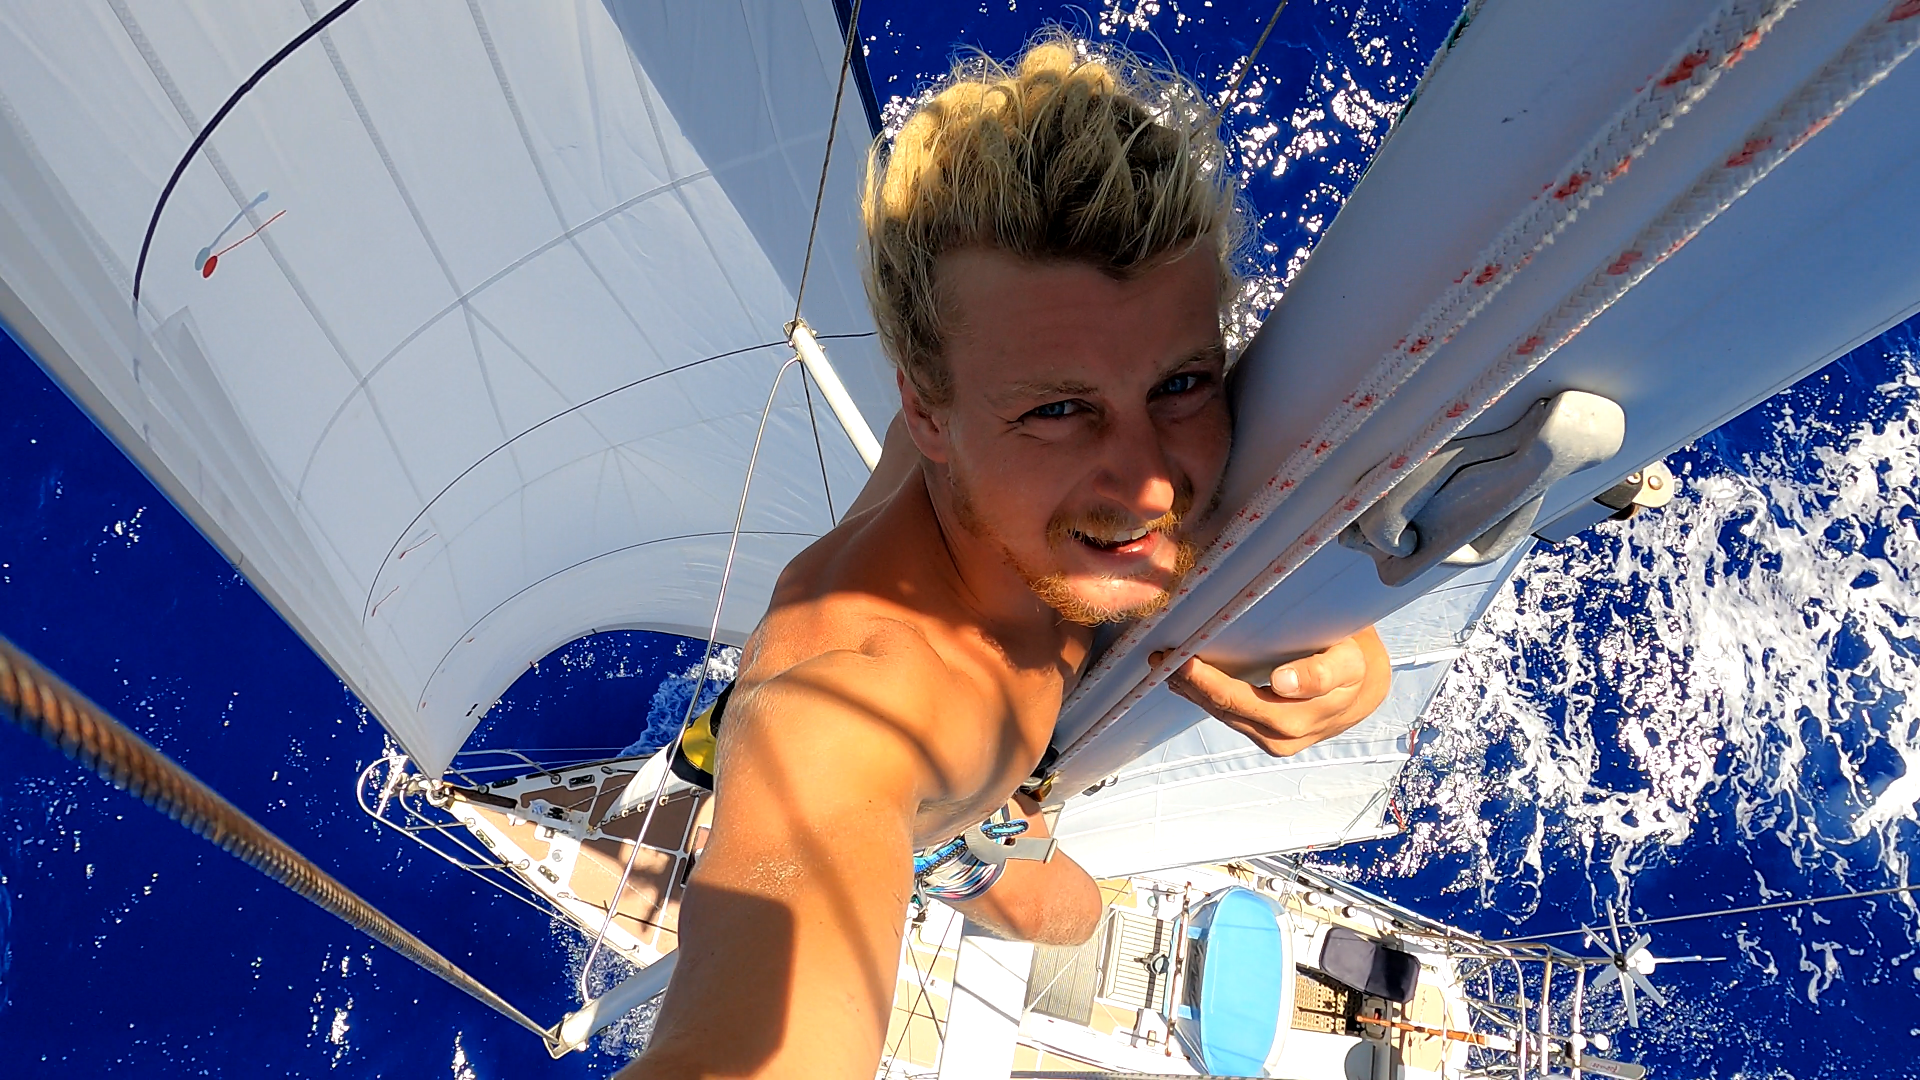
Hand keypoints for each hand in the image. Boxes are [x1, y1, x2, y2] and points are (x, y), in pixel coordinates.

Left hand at [1152, 626, 1390, 756]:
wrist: (1362, 690)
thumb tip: (1281, 683)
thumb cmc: (1351, 664)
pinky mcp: (1266, 739)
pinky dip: (1204, 697)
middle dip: (1190, 683)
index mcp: (1303, 715)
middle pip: (1225, 709)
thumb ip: (1320, 672)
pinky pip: (1228, 717)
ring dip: (1191, 691)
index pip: (1243, 700)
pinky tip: (1185, 681)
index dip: (1208, 681)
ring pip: (1222, 715)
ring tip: (1165, 664)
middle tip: (1162, 657)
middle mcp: (1285, 736)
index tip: (1182, 660)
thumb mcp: (1347, 661)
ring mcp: (1273, 741)